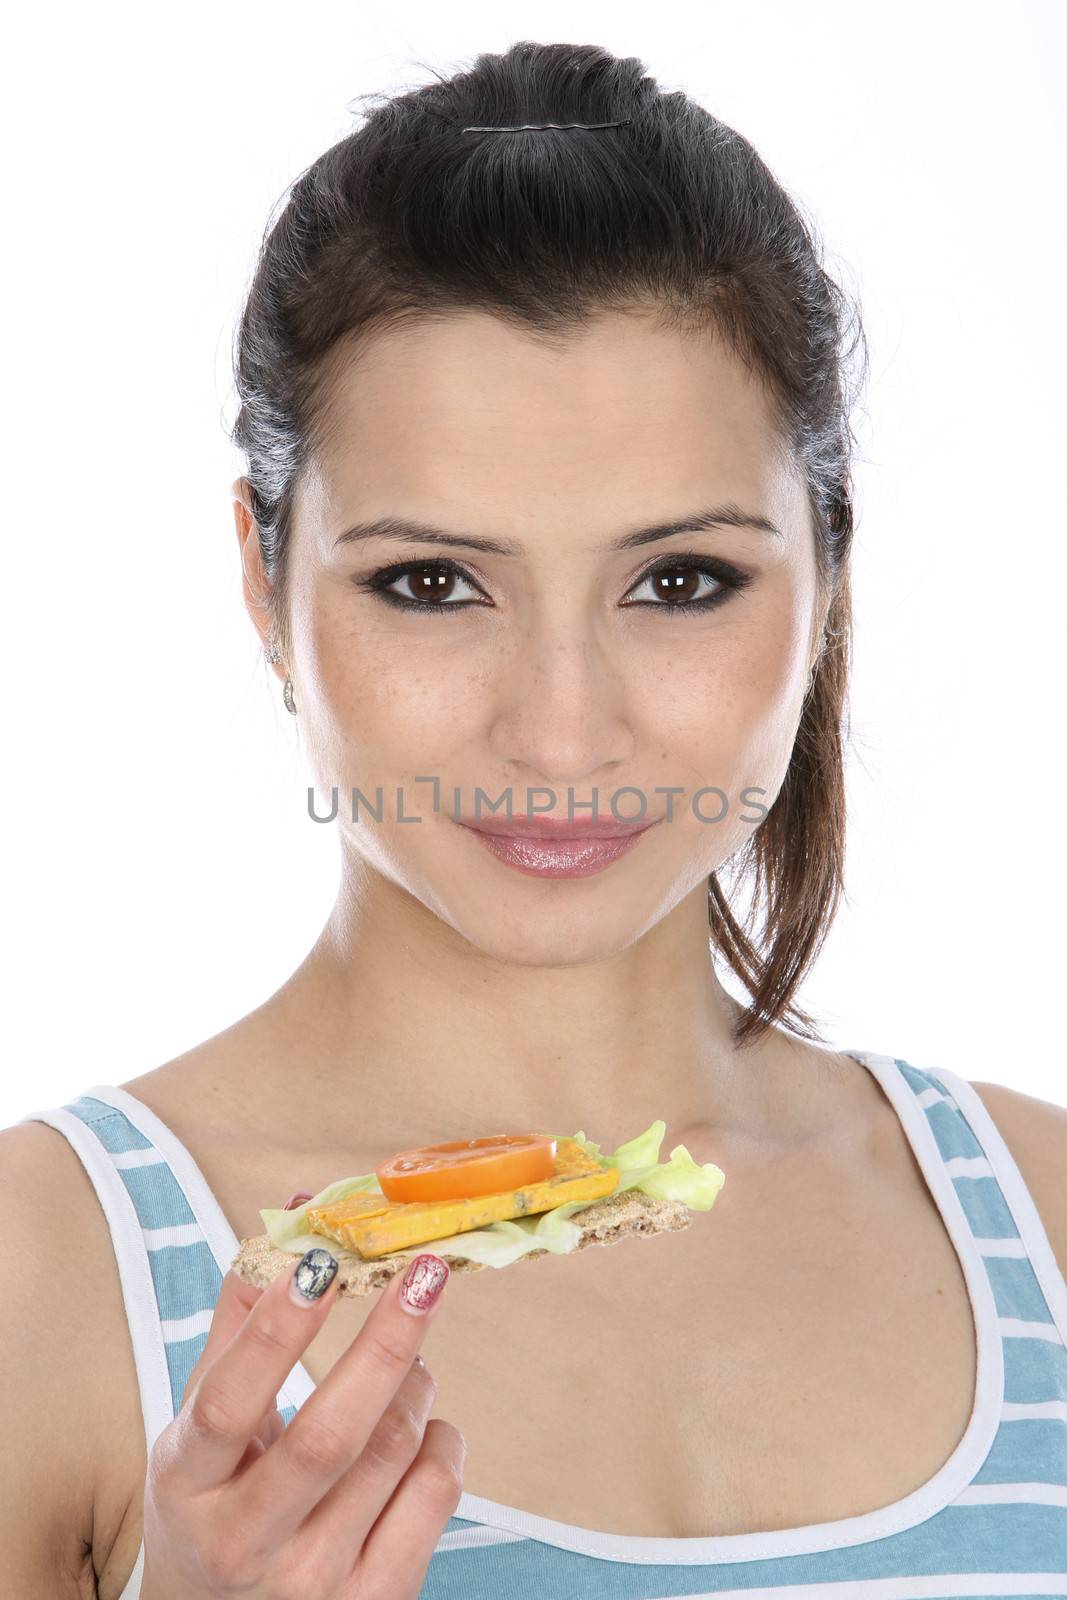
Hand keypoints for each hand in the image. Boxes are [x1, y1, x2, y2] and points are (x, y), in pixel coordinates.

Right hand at [140, 1248, 463, 1596]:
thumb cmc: (215, 1498)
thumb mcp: (199, 1422)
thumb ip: (239, 1322)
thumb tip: (290, 1219)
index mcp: (188, 1489)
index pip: (227, 1407)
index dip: (274, 1332)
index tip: (320, 1261)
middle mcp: (245, 1545)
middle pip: (329, 1437)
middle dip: (385, 1342)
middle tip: (422, 1273)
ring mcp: (313, 1584)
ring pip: (394, 1453)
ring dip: (416, 1382)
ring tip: (410, 1360)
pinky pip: (434, 1496)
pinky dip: (442, 1440)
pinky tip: (423, 1429)